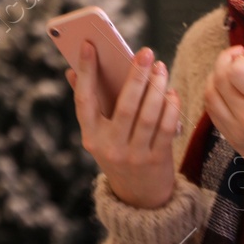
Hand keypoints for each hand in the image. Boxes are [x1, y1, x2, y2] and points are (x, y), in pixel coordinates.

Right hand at [67, 41, 180, 208]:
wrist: (139, 198)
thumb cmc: (118, 152)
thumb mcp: (99, 135)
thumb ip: (90, 103)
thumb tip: (72, 70)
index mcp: (90, 137)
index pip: (84, 100)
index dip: (86, 71)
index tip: (90, 45)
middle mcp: (109, 147)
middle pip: (124, 105)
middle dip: (136, 75)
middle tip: (146, 52)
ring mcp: (134, 155)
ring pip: (148, 115)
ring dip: (157, 87)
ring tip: (161, 68)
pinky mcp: (156, 160)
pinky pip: (166, 127)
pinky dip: (171, 107)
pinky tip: (171, 93)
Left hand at [202, 46, 243, 203]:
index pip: (237, 72)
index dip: (237, 58)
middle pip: (220, 80)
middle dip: (223, 62)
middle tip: (233, 57)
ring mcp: (236, 130)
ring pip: (210, 96)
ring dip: (214, 78)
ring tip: (226, 72)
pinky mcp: (230, 140)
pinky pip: (212, 112)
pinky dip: (213, 96)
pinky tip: (223, 90)